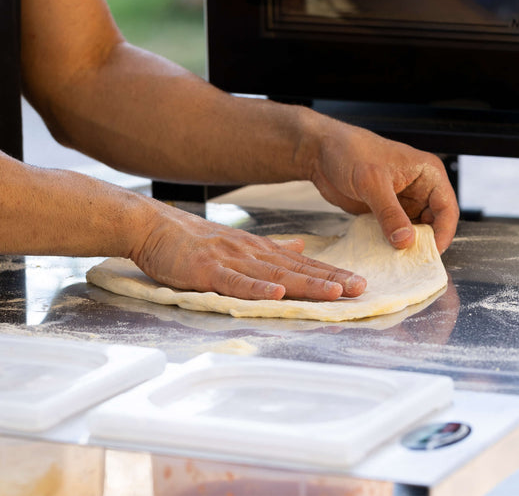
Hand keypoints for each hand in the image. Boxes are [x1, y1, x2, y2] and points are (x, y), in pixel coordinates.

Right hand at [130, 197, 366, 300]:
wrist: (155, 227)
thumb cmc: (194, 240)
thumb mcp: (239, 242)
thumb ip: (272, 249)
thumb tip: (302, 249)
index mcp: (261, 250)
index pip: (303, 265)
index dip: (331, 274)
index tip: (358, 283)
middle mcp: (252, 254)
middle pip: (298, 270)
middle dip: (331, 280)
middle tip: (360, 289)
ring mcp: (231, 261)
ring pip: (275, 275)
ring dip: (306, 284)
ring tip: (334, 293)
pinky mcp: (208, 270)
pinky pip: (236, 282)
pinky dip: (257, 288)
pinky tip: (277, 294)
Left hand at [306, 121, 458, 252]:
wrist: (321, 151)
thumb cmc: (349, 152)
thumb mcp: (372, 182)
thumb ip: (390, 212)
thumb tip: (406, 241)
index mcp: (427, 173)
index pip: (447, 208)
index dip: (443, 233)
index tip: (431, 253)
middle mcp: (419, 187)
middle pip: (434, 223)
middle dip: (425, 243)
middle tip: (413, 263)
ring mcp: (402, 200)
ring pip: (415, 230)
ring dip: (408, 246)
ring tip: (399, 263)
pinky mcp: (386, 210)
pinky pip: (396, 232)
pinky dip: (392, 244)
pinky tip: (385, 255)